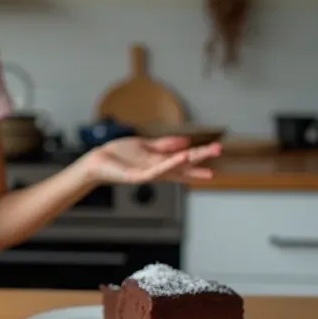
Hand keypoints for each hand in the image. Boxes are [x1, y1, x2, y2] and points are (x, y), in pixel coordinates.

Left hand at [77, 136, 222, 183]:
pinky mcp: (138, 177)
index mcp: (159, 161)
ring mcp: (149, 174)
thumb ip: (164, 144)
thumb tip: (186, 141)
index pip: (183, 158)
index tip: (217, 150)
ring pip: (173, 168)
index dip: (199, 155)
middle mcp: (157, 169)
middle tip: (219, 149)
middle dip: (201, 157)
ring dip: (189, 161)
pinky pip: (157, 172)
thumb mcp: (145, 145)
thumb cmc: (119, 154)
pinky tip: (181, 157)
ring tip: (204, 152)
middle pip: (184, 164)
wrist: (97, 161)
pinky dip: (169, 165)